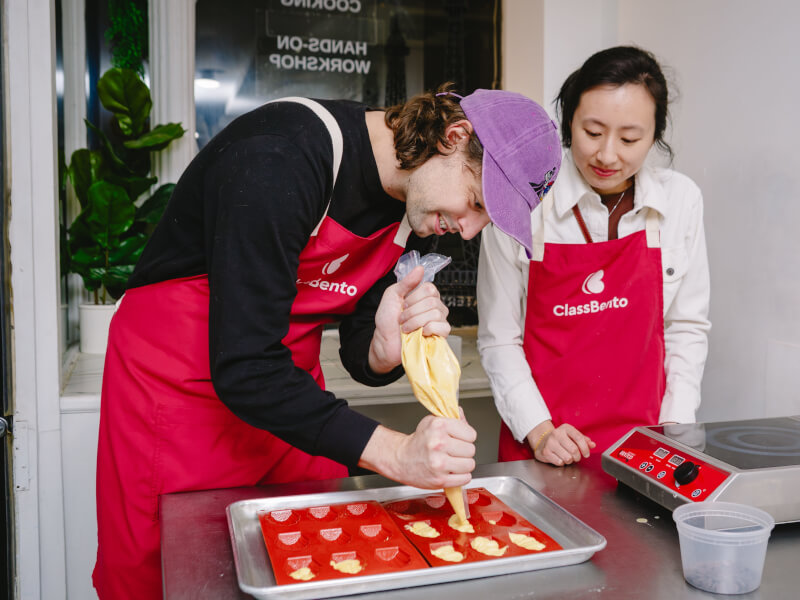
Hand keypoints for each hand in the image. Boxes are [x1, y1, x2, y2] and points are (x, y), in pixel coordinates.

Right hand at [358, 416, 475, 488]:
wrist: (401, 459)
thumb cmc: (419, 441)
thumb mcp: (432, 421)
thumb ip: (452, 418)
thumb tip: (464, 417)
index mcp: (439, 426)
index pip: (471, 434)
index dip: (466, 437)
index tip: (458, 438)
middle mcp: (439, 443)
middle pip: (471, 450)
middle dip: (464, 451)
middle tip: (452, 451)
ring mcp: (439, 463)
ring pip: (470, 464)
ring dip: (463, 464)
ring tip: (452, 461)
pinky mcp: (440, 479)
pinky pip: (465, 478)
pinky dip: (460, 476)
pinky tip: (450, 470)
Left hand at [368, 265, 450, 373]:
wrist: (384, 342)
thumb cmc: (387, 321)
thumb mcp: (392, 295)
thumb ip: (406, 282)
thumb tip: (420, 268)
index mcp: (424, 296)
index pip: (430, 288)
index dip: (414, 297)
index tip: (403, 304)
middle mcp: (434, 306)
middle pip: (432, 302)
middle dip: (411, 312)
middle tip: (403, 319)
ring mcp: (439, 320)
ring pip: (435, 314)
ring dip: (415, 322)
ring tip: (407, 328)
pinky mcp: (441, 335)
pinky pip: (442, 327)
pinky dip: (427, 329)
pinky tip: (419, 333)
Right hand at [526, 420, 595, 465]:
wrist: (542, 441)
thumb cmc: (561, 439)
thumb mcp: (572, 436)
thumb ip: (584, 440)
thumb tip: (593, 445)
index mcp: (566, 428)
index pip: (579, 438)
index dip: (585, 448)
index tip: (586, 454)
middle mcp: (557, 433)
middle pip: (574, 450)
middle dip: (577, 457)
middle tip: (576, 457)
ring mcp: (550, 442)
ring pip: (567, 457)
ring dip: (570, 460)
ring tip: (567, 457)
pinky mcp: (545, 452)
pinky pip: (560, 462)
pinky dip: (562, 462)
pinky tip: (560, 458)